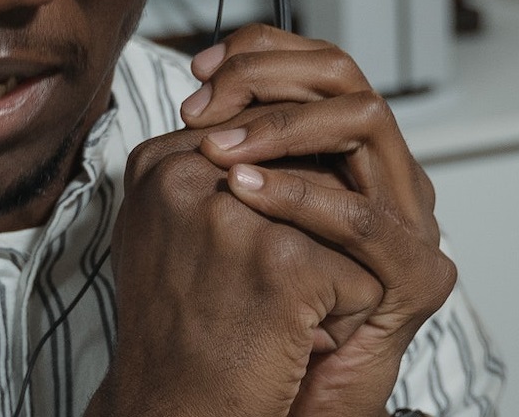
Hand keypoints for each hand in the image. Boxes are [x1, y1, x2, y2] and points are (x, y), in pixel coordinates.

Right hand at [93, 116, 384, 416]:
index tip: (254, 255)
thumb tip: (277, 130)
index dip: (283, 200)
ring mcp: (235, 214)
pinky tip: (296, 337)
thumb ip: (206, 174)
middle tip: (259, 291)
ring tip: (278, 312)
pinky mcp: (283, 262)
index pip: (258, 138)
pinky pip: (360, 272)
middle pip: (305, 170)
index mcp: (158, 162)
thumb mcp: (172, 230)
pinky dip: (345, 316)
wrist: (173, 415)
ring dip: (329, 269)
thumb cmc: (180, 333)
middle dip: (310, 234)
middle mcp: (188, 174)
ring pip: (341, 216)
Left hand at [181, 25, 456, 415]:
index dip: (259, 51)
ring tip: (219, 153)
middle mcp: (383, 169)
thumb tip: (189, 97)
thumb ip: (222, 152)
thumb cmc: (237, 302)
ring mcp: (410, 217)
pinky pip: (362, 217)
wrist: (261, 393)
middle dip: (267, 77)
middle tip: (202, 103)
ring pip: (364, 122)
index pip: (317, 62)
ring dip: (283, 125)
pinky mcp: (418, 275)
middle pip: (343, 76)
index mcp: (341, 149)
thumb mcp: (220, 208)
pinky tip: (243, 191)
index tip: (198, 70)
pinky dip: (300, 196)